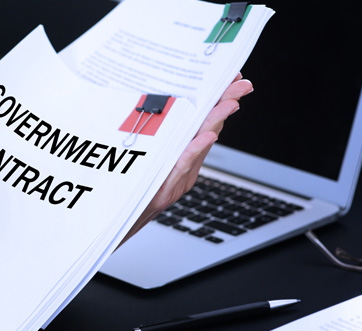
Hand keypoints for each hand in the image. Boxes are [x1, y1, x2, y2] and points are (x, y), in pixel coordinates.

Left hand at [120, 74, 253, 245]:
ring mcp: (180, 177)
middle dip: (226, 103)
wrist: (120, 222)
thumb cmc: (132, 189)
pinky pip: (183, 165)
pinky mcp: (169, 189)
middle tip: (241, 84)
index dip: (218, 99)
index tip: (231, 77)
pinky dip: (195, 150)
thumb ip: (161, 137)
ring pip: (200, 144)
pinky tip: (206, 137)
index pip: (204, 121)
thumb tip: (166, 109)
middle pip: (209, 129)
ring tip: (229, 103)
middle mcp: (185, 164)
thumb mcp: (147, 157)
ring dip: (215, 121)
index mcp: (182, 153)